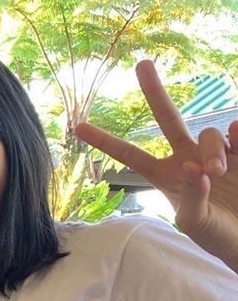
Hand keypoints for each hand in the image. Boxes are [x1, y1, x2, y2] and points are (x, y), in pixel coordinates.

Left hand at [76, 60, 237, 271]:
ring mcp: (218, 153)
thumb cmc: (217, 237)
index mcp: (165, 176)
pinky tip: (237, 134)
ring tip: (217, 172)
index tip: (77, 126)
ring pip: (209, 133)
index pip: (130, 154)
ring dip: (212, 150)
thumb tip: (192, 167)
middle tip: (141, 63)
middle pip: (168, 118)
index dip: (105, 141)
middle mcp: (188, 158)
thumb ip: (189, 196)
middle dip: (154, 92)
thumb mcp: (194, 223)